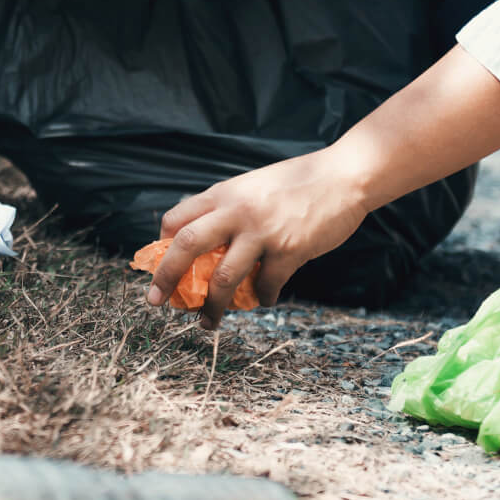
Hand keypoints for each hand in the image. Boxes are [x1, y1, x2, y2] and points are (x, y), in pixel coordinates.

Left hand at [146, 148, 368, 328]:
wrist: (344, 176)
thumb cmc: (298, 181)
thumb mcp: (252, 185)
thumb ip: (229, 206)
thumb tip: (206, 236)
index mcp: (224, 193)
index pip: (177, 219)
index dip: (163, 245)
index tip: (160, 264)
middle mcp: (236, 211)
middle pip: (187, 246)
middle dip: (166, 277)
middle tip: (156, 301)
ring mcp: (262, 232)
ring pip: (223, 278)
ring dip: (212, 307)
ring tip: (207, 322)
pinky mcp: (289, 251)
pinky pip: (266, 285)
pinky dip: (261, 298)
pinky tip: (264, 299)